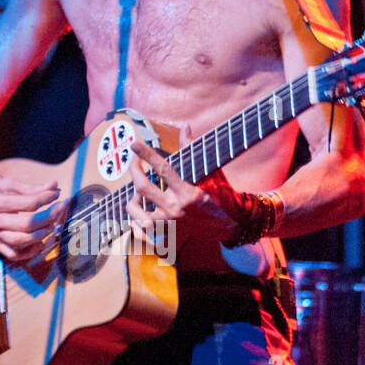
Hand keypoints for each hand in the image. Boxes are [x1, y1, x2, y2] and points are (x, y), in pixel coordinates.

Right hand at [0, 174, 64, 262]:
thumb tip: (55, 186)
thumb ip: (31, 188)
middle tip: (59, 209)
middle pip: (27, 224)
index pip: (28, 203)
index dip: (46, 198)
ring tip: (51, 225)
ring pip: (21, 241)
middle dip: (49, 216)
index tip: (56, 194)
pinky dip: (28, 252)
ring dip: (40, 235)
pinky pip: (13, 254)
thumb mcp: (6, 184)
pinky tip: (40, 243)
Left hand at [127, 130, 241, 242]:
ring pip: (136, 210)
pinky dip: (136, 220)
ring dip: (132, 198)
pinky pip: (140, 230)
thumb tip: (184, 127)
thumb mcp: (210, 172)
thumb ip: (192, 149)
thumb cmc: (220, 196)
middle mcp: (176, 209)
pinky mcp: (166, 237)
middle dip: (133, 170)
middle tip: (133, 162)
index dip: (146, 154)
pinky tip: (140, 211)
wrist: (232, 227)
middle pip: (142, 187)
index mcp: (187, 192)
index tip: (134, 143)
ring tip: (137, 192)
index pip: (162, 169)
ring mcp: (169, 225)